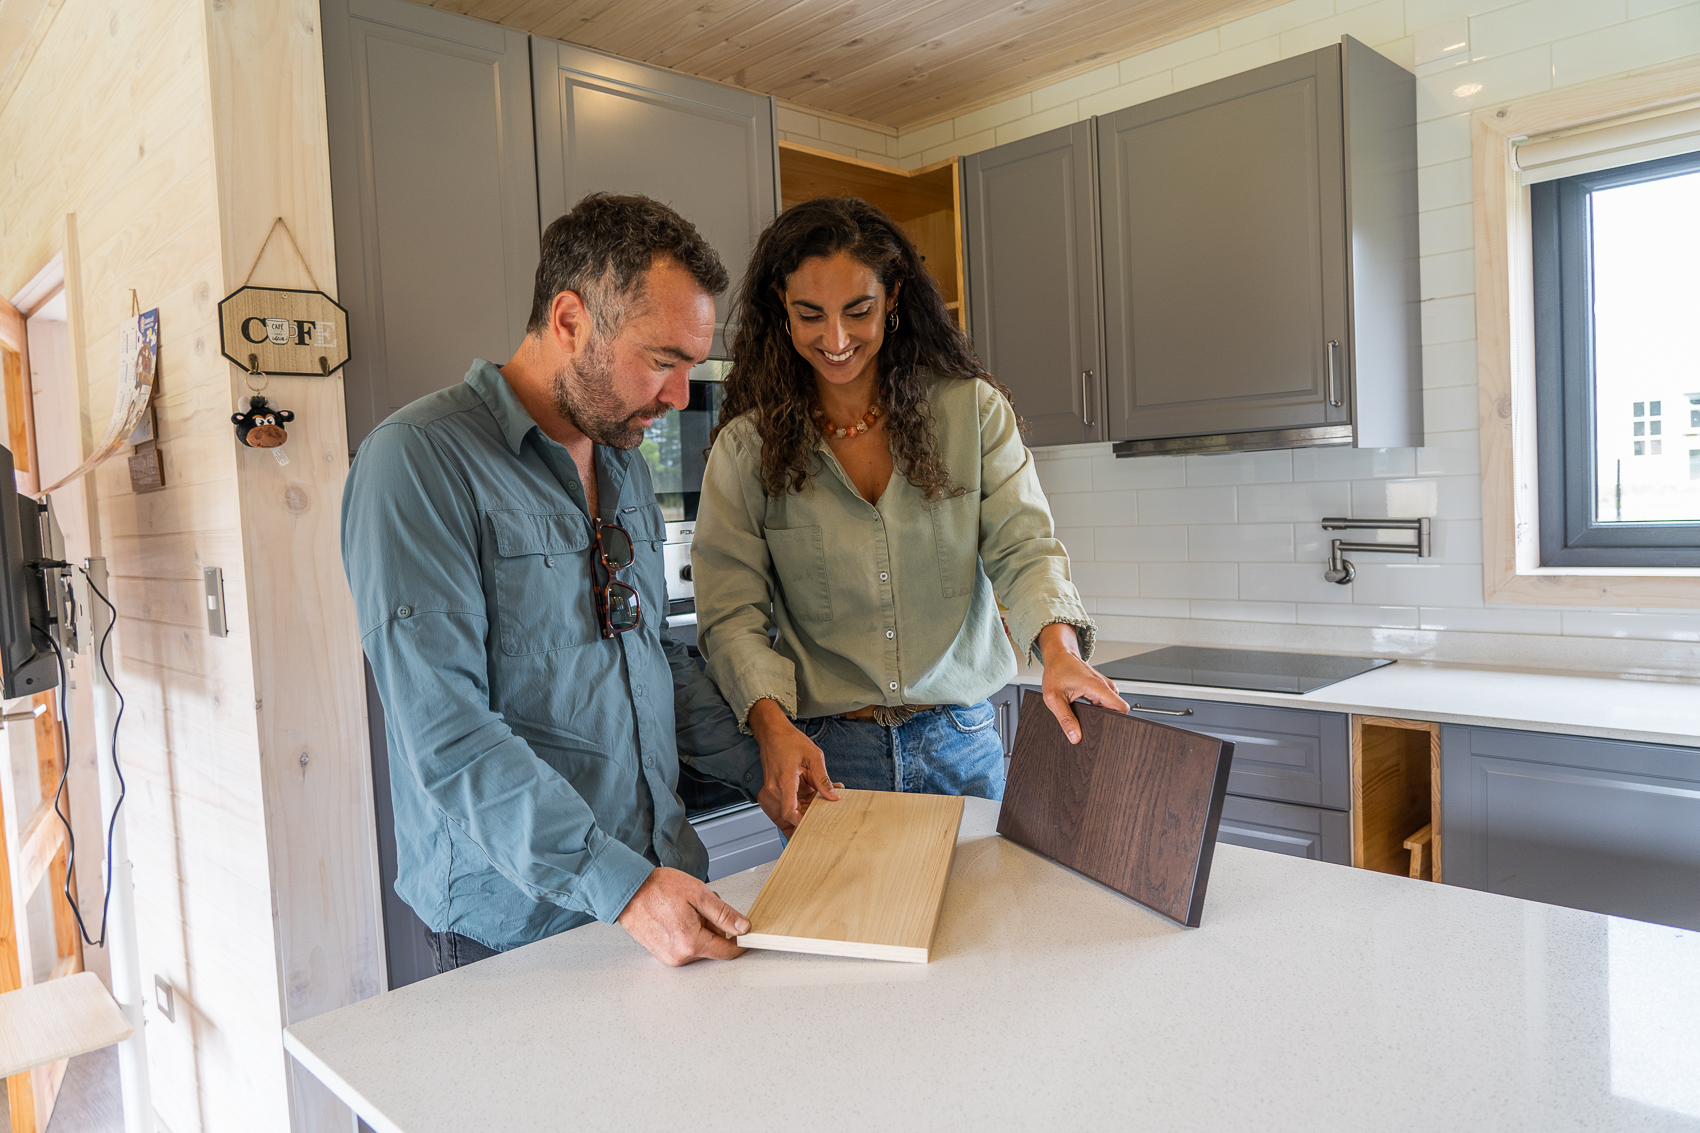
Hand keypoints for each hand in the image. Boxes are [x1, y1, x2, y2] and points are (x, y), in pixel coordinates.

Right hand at [615, 867, 749, 966]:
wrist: (627, 890)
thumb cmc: (658, 889)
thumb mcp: (699, 894)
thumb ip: (724, 914)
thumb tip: (743, 927)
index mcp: (691, 943)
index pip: (726, 951)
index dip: (739, 940)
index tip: (744, 931)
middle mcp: (679, 956)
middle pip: (712, 946)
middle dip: (712, 926)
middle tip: (700, 906)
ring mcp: (669, 957)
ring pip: (698, 945)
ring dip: (698, 929)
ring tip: (684, 909)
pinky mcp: (661, 954)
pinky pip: (684, 946)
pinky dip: (686, 932)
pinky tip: (675, 917)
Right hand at [747, 698, 839, 835]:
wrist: (772, 732)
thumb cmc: (790, 740)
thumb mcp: (814, 756)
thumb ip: (823, 778)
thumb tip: (833, 796)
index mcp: (785, 781)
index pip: (789, 812)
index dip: (801, 822)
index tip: (814, 825)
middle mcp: (776, 788)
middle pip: (792, 812)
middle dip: (809, 814)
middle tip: (827, 809)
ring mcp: (773, 789)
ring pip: (791, 807)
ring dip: (806, 806)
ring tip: (821, 796)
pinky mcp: (775, 788)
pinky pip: (788, 800)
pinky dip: (801, 799)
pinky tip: (813, 791)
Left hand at [1036, 623, 1128, 743]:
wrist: (1058, 655)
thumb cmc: (1056, 671)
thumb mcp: (1054, 698)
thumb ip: (1065, 719)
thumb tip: (1075, 737)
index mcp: (1097, 687)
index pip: (1122, 708)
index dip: (1118, 721)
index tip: (1107, 729)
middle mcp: (1104, 685)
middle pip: (1117, 709)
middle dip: (1107, 719)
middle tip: (1091, 723)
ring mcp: (1103, 685)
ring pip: (1111, 706)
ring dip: (1102, 713)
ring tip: (1086, 714)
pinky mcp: (1100, 687)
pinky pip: (1106, 701)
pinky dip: (1098, 707)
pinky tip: (1086, 708)